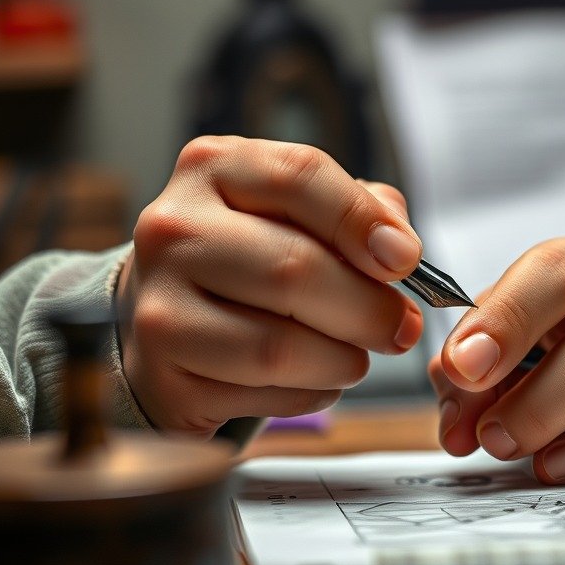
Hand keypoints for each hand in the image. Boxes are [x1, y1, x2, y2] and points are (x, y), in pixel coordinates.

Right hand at [115, 137, 423, 435]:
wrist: (167, 315)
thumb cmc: (252, 257)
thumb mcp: (299, 212)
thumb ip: (360, 211)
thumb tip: (400, 250)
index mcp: (213, 168)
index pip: (300, 176)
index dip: (363, 220)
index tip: (406, 259)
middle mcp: (173, 230)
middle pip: (294, 268)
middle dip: (368, 307)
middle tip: (402, 328)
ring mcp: (158, 308)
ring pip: (279, 346)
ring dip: (342, 360)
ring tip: (353, 355)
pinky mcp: (163, 380)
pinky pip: (263, 396)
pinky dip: (309, 394)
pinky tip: (307, 378)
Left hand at [428, 238, 564, 481]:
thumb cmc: (542, 340)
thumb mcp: (494, 349)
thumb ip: (464, 383)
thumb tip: (456, 429)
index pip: (546, 275)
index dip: (503, 322)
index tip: (464, 368)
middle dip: (530, 399)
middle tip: (489, 436)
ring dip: (557, 423)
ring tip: (516, 451)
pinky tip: (561, 461)